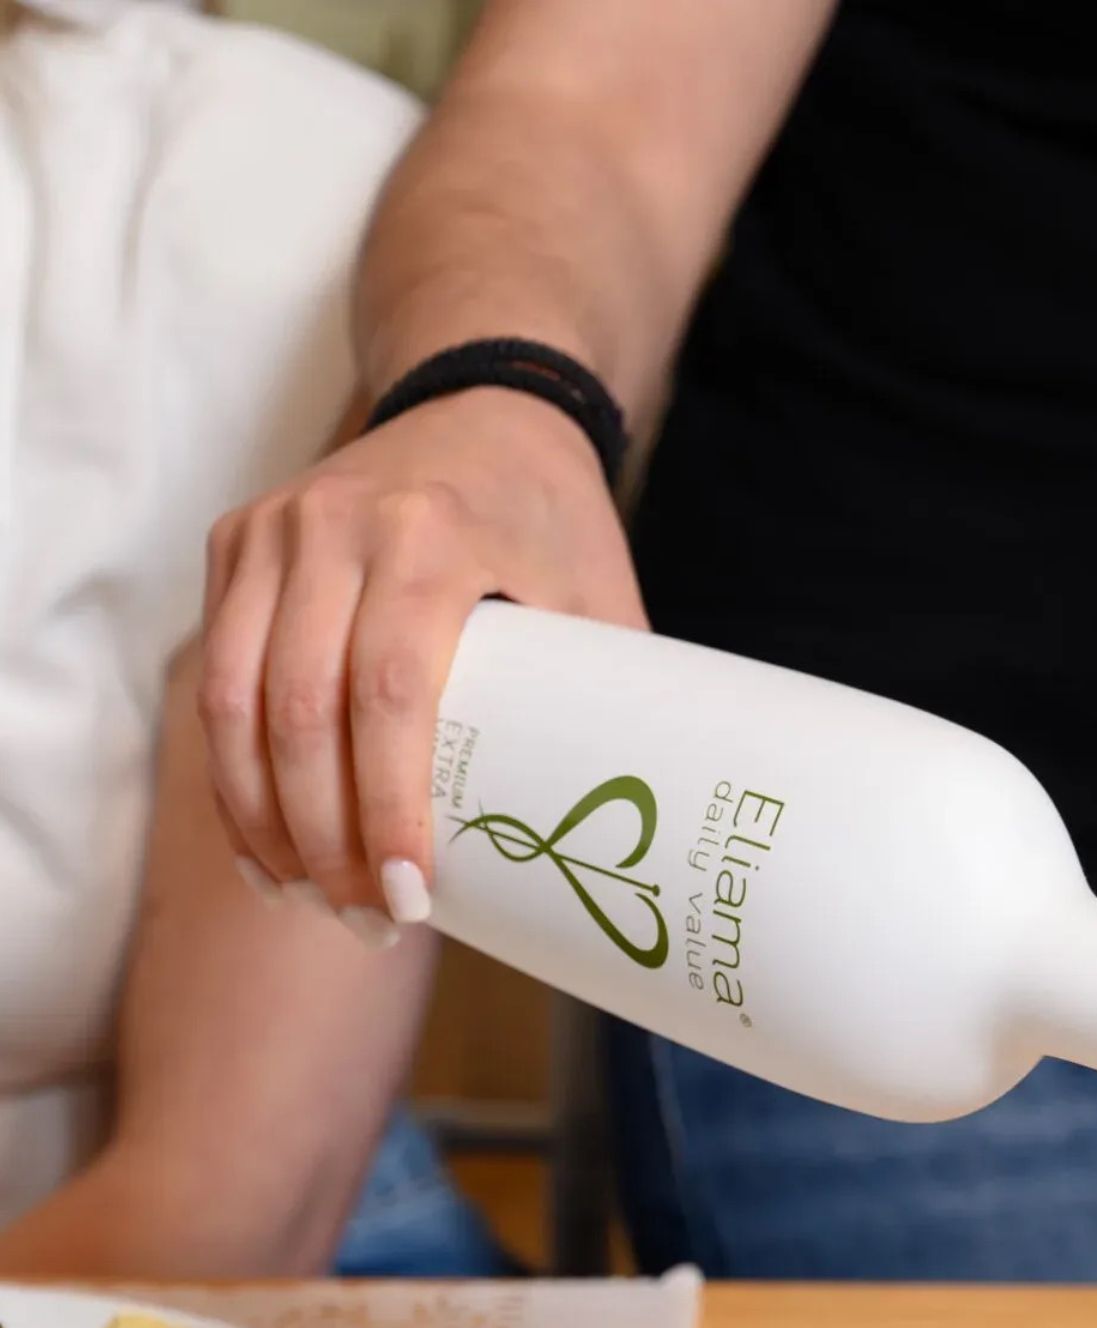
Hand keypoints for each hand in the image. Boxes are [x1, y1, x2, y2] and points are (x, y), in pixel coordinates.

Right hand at [200, 387, 646, 940]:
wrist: (484, 404)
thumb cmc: (556, 517)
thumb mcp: (600, 593)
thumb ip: (613, 698)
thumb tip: (651, 836)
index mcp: (429, 532)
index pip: (391, 692)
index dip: (391, 806)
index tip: (413, 894)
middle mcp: (333, 523)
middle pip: (299, 711)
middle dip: (325, 837)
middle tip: (368, 920)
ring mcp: (272, 529)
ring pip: (231, 702)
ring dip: (265, 821)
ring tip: (312, 902)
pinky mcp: (236, 545)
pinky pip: (211, 679)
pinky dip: (232, 776)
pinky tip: (264, 849)